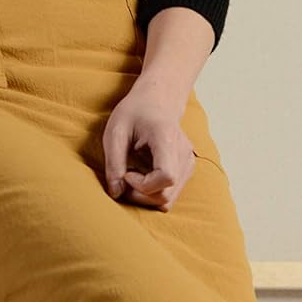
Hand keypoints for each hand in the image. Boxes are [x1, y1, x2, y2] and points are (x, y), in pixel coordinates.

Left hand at [102, 77, 195, 211]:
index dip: (143, 185)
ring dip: (145, 196)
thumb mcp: (115, 132)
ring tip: (132, 176)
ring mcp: (188, 163)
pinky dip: (153, 193)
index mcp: (167, 139)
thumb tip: (116, 193)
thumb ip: (113, 163)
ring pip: (168, 200)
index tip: (127, 172)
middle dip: (140, 195)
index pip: (166, 177)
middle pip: (166, 195)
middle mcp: (184, 153)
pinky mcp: (186, 170)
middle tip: (123, 177)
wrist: (157, 100)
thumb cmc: (135, 113)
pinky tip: (143, 176)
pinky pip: (170, 195)